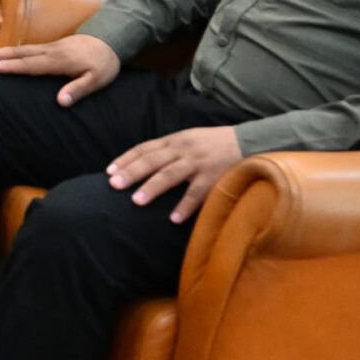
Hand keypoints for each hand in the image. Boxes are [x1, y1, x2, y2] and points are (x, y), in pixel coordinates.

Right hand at [0, 33, 122, 104]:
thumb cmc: (104, 64)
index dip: (12, 66)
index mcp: (59, 61)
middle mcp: (51, 51)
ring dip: (3, 52)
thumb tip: (60, 102)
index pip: (31, 64)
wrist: (111, 39)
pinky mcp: (52, 46)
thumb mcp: (97, 80)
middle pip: (21, 53)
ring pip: (22, 49)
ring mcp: (50, 47)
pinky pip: (28, 48)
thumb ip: (78, 90)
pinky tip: (6, 55)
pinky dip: (14, 51)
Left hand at [107, 125, 244, 223]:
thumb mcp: (189, 140)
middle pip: (152, 160)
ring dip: (152, 188)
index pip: (145, 148)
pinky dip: (184, 206)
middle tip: (113, 185)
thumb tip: (143, 163)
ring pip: (170, 175)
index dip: (126, 159)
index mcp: (176, 140)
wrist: (250, 142)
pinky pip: (197, 193)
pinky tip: (173, 218)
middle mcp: (184, 149)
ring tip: (136, 201)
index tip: (109, 171)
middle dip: (131, 172)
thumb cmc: (214, 144)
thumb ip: (169, 151)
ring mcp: (198, 163)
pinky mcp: (214, 177)